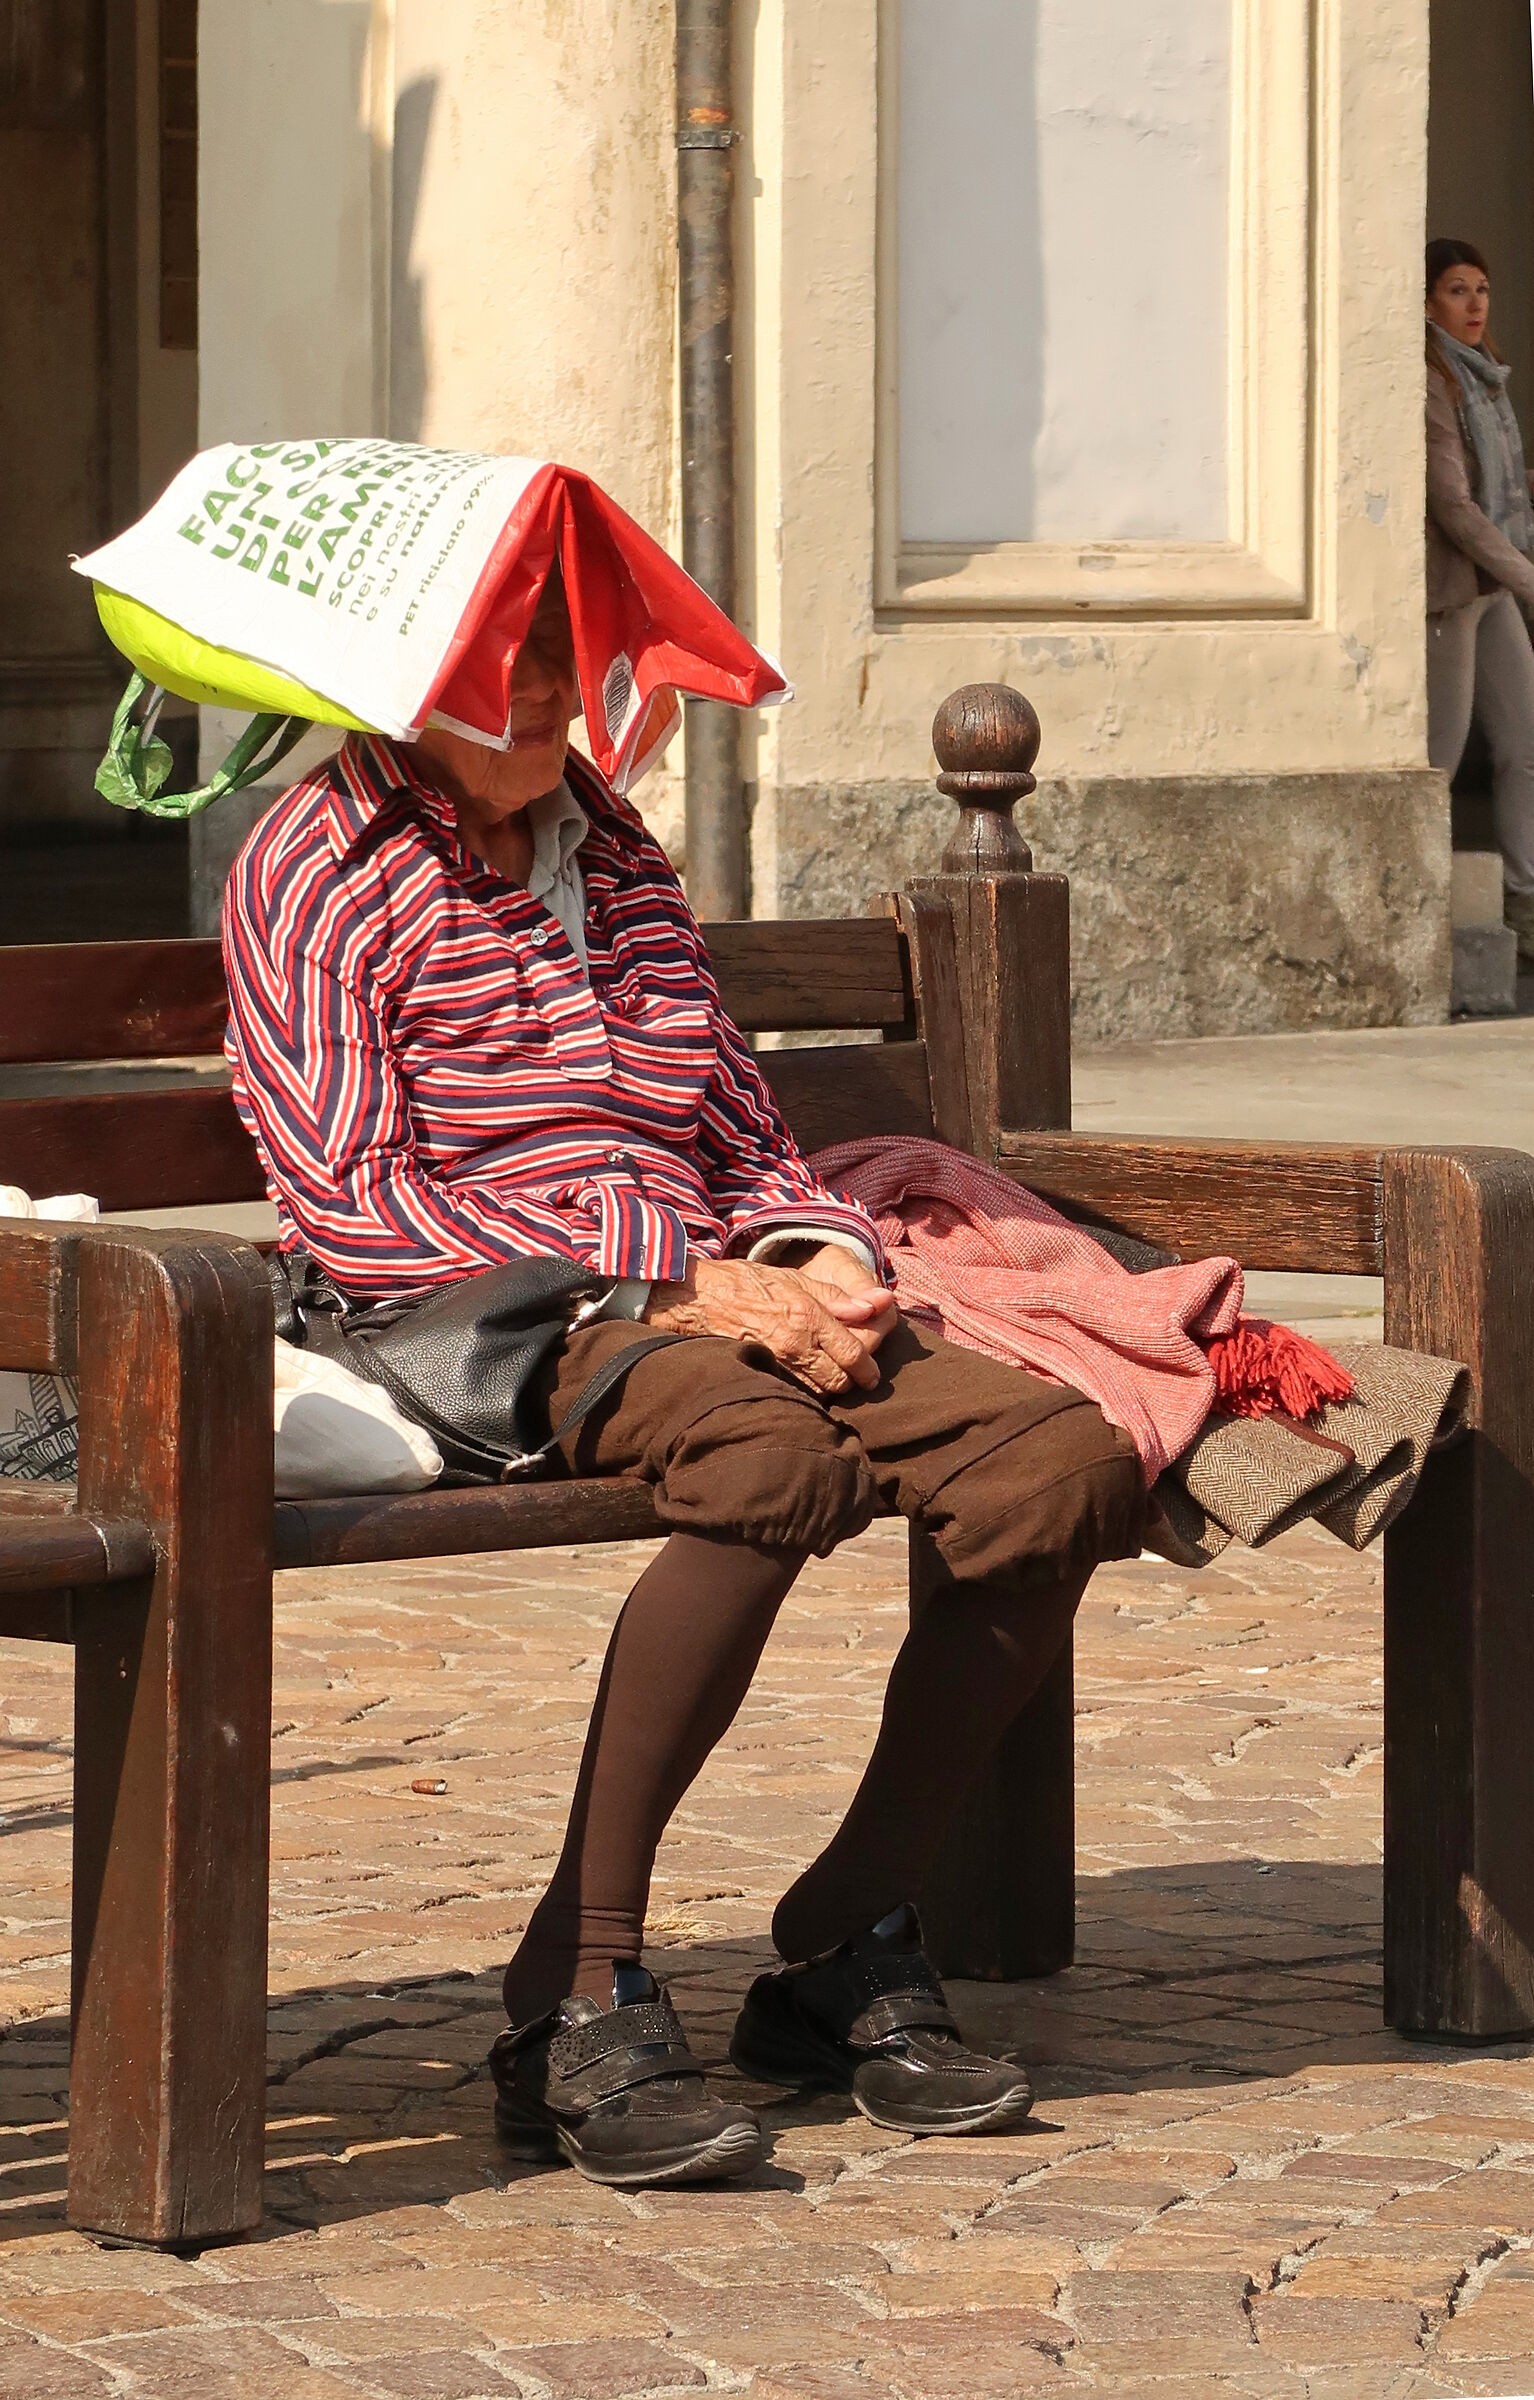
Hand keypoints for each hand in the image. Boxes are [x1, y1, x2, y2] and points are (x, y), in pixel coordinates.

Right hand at [642, 1254, 889, 1394]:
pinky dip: (805, 1390)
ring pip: (818, 1392)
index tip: (872, 1374)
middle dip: (849, 1379)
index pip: (854, 1354)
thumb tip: (879, 1305)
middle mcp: (795, 1346)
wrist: (696, 1300)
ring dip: (827, 1386)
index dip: (868, 1368)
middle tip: (851, 1372)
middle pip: (839, 1381)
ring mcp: (776, 1365)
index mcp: (808, 1317)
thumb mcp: (796, 1279)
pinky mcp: (761, 1375)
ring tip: (826, 1374)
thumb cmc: (747, 1284)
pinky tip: (802, 1379)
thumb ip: (839, 1297)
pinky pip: (794, 1393)